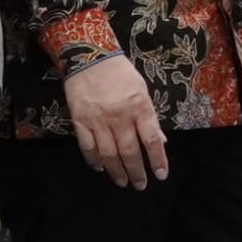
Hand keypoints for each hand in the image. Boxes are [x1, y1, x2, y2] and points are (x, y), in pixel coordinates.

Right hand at [65, 56, 168, 189]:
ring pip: (109, 154)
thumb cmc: (120, 73)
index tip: (161, 175)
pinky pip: (88, 147)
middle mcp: (120, 116)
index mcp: (139, 107)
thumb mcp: (142, 90)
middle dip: (136, 172)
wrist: (90, 57)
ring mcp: (98, 120)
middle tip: (140, 185)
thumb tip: (159, 141)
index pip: (151, 140)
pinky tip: (101, 168)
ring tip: (123, 182)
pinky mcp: (80, 120)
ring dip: (117, 172)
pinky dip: (94, 161)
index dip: (157, 160)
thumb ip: (149, 117)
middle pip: (129, 152)